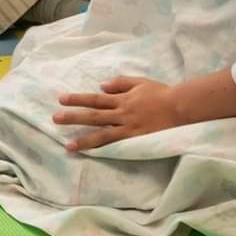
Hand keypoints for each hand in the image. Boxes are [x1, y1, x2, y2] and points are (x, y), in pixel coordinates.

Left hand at [54, 76, 184, 151]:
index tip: (61, 99)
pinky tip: (93, 154)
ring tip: (68, 146)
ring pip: (102, 133)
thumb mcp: (140, 82)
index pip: (95, 98)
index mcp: (122, 98)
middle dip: (73, 117)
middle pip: (93, 115)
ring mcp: (128, 127)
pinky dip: (104, 148)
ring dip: (84, 139)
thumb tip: (102, 85)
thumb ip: (120, 83)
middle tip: (55, 119)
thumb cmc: (162, 93)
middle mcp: (122, 112)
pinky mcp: (136, 139)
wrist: (181, 106)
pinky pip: (117, 144)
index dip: (78, 99)